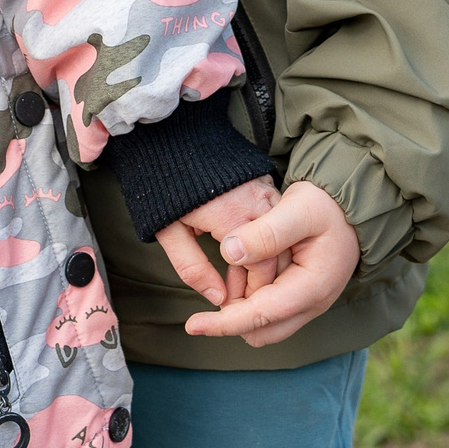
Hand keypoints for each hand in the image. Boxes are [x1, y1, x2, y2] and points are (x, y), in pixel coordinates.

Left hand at [155, 176, 283, 308]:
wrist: (174, 142)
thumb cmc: (167, 187)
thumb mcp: (169, 231)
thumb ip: (193, 268)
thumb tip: (218, 298)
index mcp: (234, 214)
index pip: (261, 264)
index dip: (252, 290)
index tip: (235, 306)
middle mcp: (258, 203)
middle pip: (277, 255)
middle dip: (261, 284)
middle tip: (237, 301)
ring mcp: (266, 192)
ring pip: (281, 241)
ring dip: (265, 267)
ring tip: (238, 283)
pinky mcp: (267, 187)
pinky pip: (279, 224)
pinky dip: (268, 246)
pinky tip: (244, 260)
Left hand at [182, 179, 353, 346]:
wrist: (351, 206)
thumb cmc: (327, 205)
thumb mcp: (299, 208)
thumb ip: (266, 232)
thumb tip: (230, 253)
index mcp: (312, 287)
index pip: (261, 316)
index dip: (224, 323)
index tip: (193, 325)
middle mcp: (312, 304)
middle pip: (260, 330)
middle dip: (232, 314)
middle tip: (224, 274)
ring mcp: (307, 304)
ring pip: (263, 324)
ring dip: (242, 304)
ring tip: (238, 263)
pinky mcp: (300, 297)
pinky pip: (270, 311)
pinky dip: (252, 297)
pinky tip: (247, 266)